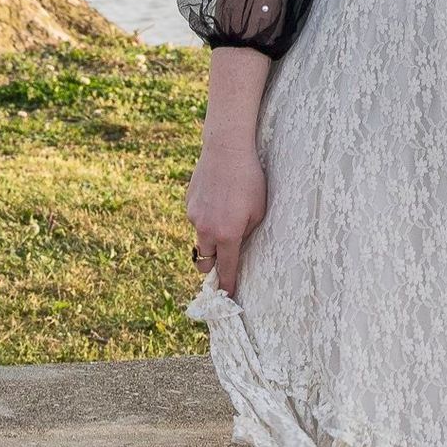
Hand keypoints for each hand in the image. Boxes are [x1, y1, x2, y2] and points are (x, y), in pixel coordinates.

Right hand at [186, 140, 268, 292]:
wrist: (226, 149)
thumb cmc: (249, 179)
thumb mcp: (258, 211)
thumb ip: (247, 233)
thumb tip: (238, 246)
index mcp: (226, 235)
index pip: (225, 269)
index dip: (227, 285)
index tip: (226, 297)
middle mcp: (206, 229)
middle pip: (204, 261)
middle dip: (212, 265)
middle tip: (223, 259)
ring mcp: (193, 215)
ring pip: (200, 237)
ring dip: (210, 236)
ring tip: (226, 213)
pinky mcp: (188, 202)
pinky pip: (197, 218)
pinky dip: (206, 216)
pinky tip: (218, 197)